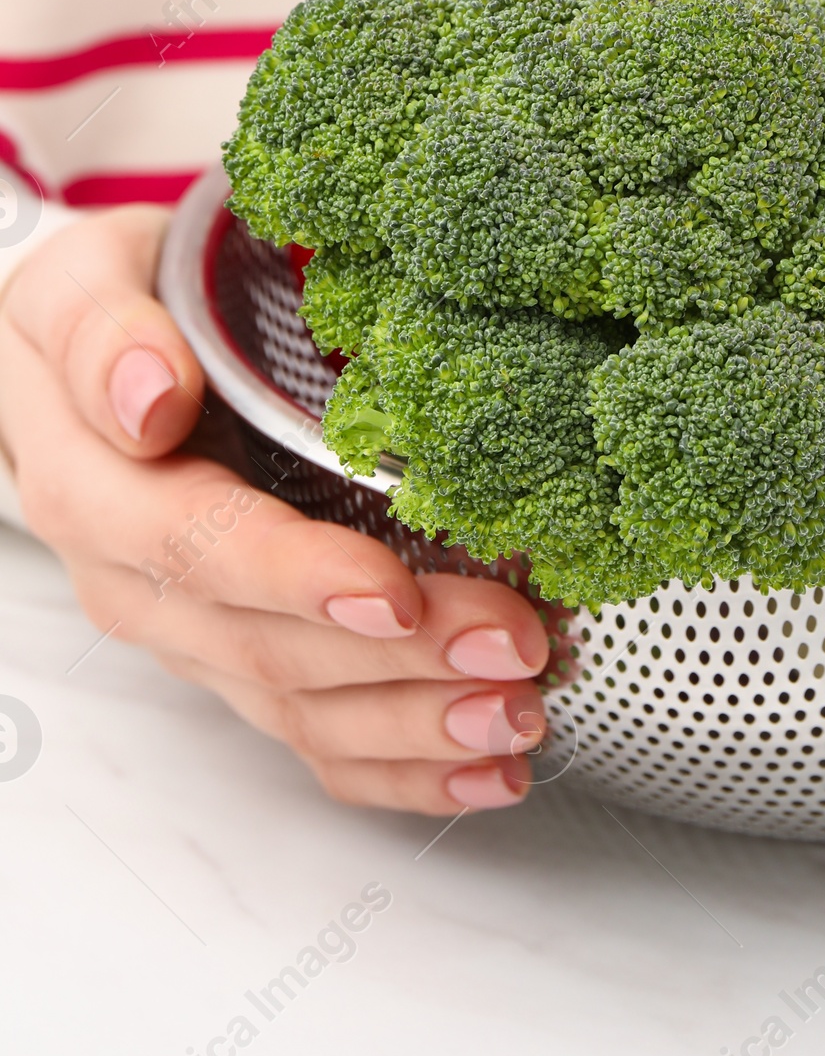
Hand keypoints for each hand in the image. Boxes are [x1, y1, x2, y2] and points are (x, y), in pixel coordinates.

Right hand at [0, 208, 552, 813]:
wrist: (73, 368)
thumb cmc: (108, 306)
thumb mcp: (84, 283)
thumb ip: (108, 335)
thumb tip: (153, 397)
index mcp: (93, 487)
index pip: (200, 547)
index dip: (299, 578)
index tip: (395, 590)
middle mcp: (135, 580)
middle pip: (270, 645)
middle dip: (402, 660)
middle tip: (514, 644)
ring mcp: (188, 632)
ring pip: (301, 706)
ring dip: (418, 722)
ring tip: (521, 712)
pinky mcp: (234, 659)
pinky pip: (311, 736)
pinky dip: (402, 767)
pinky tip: (485, 772)